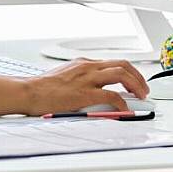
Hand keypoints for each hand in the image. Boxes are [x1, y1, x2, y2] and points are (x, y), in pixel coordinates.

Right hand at [23, 58, 148, 115]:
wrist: (29, 91)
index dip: (129, 71)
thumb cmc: (43, 87)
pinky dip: (122, 102)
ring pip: (121, 74)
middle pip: (122, 64)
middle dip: (138, 76)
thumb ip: (81, 79)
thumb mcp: (65, 76)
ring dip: (136, 85)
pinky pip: (111, 95)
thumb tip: (96, 90)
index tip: (135, 80)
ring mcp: (86, 79)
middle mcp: (87, 67)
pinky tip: (125, 109)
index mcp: (83, 63)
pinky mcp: (84, 93)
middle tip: (144, 89)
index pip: (113, 62)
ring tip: (141, 96)